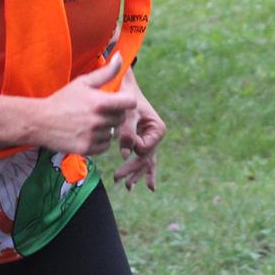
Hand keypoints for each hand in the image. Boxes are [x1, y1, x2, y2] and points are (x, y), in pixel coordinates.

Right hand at [33, 53, 136, 155]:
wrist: (40, 121)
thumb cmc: (63, 99)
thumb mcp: (83, 82)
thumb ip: (105, 72)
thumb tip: (120, 56)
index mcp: (100, 102)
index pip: (130, 103)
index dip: (126, 100)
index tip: (118, 100)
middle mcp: (98, 120)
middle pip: (122, 118)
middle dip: (114, 114)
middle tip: (99, 111)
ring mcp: (93, 136)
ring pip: (113, 133)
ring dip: (106, 128)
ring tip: (90, 122)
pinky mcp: (87, 149)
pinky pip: (105, 146)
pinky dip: (100, 141)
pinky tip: (87, 132)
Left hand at [113, 71, 165, 191]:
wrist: (123, 87)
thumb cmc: (126, 98)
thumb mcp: (127, 113)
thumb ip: (127, 132)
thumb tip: (124, 155)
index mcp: (157, 129)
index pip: (145, 147)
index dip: (134, 147)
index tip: (123, 139)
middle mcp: (155, 136)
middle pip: (145, 158)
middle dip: (132, 170)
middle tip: (117, 179)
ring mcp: (149, 140)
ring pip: (144, 162)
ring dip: (135, 174)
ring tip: (127, 187)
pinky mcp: (140, 141)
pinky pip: (142, 159)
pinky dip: (139, 171)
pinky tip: (141, 186)